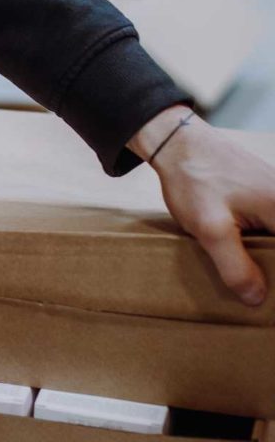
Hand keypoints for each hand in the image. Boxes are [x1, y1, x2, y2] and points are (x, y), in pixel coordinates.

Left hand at [130, 106, 274, 305]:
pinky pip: (268, 228)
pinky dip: (258, 244)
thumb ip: (235, 267)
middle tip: (250, 290)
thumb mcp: (211, 228)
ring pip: (274, 239)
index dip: (272, 273)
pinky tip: (239, 255)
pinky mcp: (264, 196)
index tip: (261, 288)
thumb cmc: (195, 179)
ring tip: (245, 278)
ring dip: (263, 258)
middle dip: (267, 267)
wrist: (177, 142)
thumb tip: (257, 300)